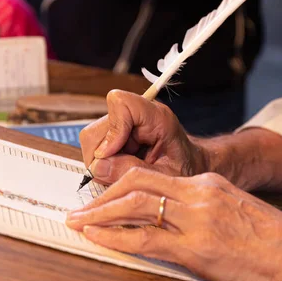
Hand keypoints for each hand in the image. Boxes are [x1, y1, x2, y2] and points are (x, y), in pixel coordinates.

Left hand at [66, 169, 281, 280]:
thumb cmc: (274, 242)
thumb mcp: (236, 214)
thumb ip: (203, 210)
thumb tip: (172, 221)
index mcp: (209, 183)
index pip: (152, 177)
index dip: (120, 185)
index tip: (103, 196)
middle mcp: (200, 193)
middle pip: (136, 183)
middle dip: (102, 195)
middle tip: (80, 208)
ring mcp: (197, 218)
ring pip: (134, 205)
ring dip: (100, 212)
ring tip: (78, 220)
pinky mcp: (196, 248)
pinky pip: (145, 238)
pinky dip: (114, 236)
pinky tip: (97, 237)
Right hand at [79, 90, 205, 183]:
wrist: (190, 166)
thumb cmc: (185, 170)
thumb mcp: (165, 176)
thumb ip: (134, 171)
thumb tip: (98, 168)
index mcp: (157, 117)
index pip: (121, 104)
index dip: (113, 130)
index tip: (116, 155)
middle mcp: (136, 114)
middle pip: (97, 129)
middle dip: (103, 158)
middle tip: (122, 173)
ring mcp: (123, 123)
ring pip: (91, 141)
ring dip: (103, 163)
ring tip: (126, 172)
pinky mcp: (114, 133)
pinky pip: (94, 149)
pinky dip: (103, 165)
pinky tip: (122, 169)